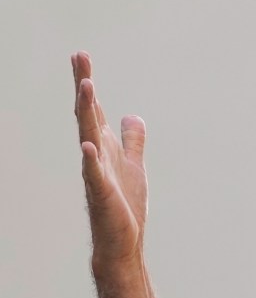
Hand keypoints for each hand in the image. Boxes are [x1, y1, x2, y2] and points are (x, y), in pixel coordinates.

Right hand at [72, 52, 147, 267]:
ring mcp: (97, 173)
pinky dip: (91, 160)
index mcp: (105, 147)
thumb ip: (132, 140)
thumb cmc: (124, 205)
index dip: (87, 83)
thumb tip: (132, 116)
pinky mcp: (102, 195)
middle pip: (87, 115)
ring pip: (88, 137)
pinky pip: (94, 175)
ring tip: (86, 87)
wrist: (121, 242)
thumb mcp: (133, 164)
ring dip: (87, 112)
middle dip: (84, 86)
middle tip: (79, 57)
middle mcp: (97, 155)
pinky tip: (88, 145)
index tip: (80, 55)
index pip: (93, 109)